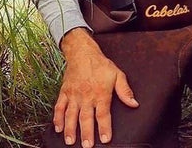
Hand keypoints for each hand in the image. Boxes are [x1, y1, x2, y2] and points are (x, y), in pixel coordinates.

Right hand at [56, 28, 138, 146]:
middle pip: (86, 117)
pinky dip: (57, 118)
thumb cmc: (101, 65)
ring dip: (70, 129)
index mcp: (101, 93)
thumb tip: (134, 104)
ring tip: (70, 141)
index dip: (104, 127)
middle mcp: (86, 96)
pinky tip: (58, 128)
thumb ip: (125, 91)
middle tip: (87, 146)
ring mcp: (74, 95)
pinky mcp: (64, 92)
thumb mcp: (117, 75)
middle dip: (86, 133)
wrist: (83, 53)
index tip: (105, 139)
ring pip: (71, 115)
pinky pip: (59, 107)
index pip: (103, 114)